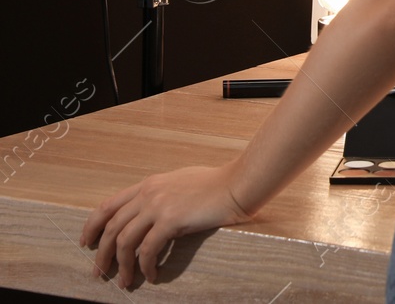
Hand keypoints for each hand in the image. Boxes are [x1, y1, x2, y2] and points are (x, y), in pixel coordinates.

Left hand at [80, 162, 251, 287]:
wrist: (237, 184)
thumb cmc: (215, 183)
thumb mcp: (179, 182)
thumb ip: (160, 195)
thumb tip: (149, 214)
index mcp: (148, 185)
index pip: (108, 206)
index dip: (92, 226)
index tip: (86, 243)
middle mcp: (148, 194)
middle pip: (111, 228)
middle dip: (101, 254)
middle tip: (99, 272)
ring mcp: (158, 206)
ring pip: (125, 242)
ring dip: (122, 266)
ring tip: (124, 282)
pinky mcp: (171, 220)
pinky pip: (148, 250)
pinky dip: (145, 266)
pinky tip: (152, 276)